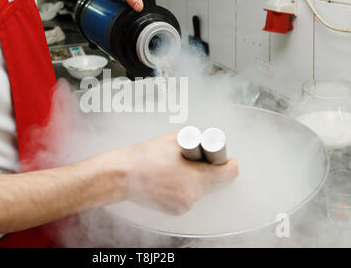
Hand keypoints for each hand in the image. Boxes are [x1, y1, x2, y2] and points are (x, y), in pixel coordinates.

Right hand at [113, 133, 238, 214]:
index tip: (224, 159)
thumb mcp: (174, 140)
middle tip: (198, 160)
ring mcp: (184, 205)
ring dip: (197, 180)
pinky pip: (189, 197)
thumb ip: (196, 143)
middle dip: (211, 171)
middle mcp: (192, 195)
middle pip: (218, 184)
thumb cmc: (144, 157)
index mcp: (196, 177)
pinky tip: (170, 179)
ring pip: (203, 191)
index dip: (227, 163)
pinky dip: (185, 189)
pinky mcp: (176, 211)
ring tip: (178, 168)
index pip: (229, 174)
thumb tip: (209, 144)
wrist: (121, 175)